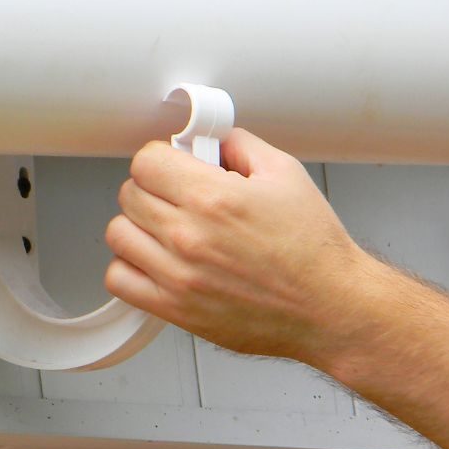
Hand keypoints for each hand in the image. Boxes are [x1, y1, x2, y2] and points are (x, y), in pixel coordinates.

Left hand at [104, 131, 380, 367]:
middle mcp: (189, 235)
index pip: (146, 161)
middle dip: (152, 188)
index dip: (160, 159)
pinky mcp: (175, 308)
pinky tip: (155, 261)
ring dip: (137, 226)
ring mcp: (177, 275)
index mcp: (213, 197)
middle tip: (175, 196)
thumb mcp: (285, 174)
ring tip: (164, 228)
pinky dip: (130, 268)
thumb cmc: (313, 249)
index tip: (173, 167)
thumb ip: (240, 146)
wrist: (330, 307)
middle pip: (129, 194)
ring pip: (119, 234)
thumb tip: (211, 140)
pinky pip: (119, 279)